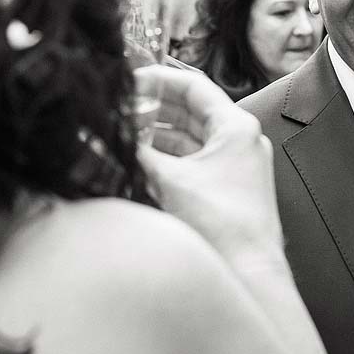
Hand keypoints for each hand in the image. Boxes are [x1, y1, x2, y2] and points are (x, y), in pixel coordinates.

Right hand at [134, 65, 283, 265]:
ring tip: (125, 136)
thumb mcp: (170, 182)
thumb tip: (104, 137)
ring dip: (157, 136)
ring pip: (189, 138)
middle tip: (121, 111)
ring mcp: (235, 165)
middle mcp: (240, 140)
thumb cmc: (224, 228)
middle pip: (190, 111)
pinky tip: (141, 162)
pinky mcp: (227, 187)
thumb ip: (135, 154)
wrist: (249, 273)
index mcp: (236, 127)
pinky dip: (168, 159)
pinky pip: (193, 161)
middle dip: (152, 110)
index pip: (193, 86)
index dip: (158, 80)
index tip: (130, 81)